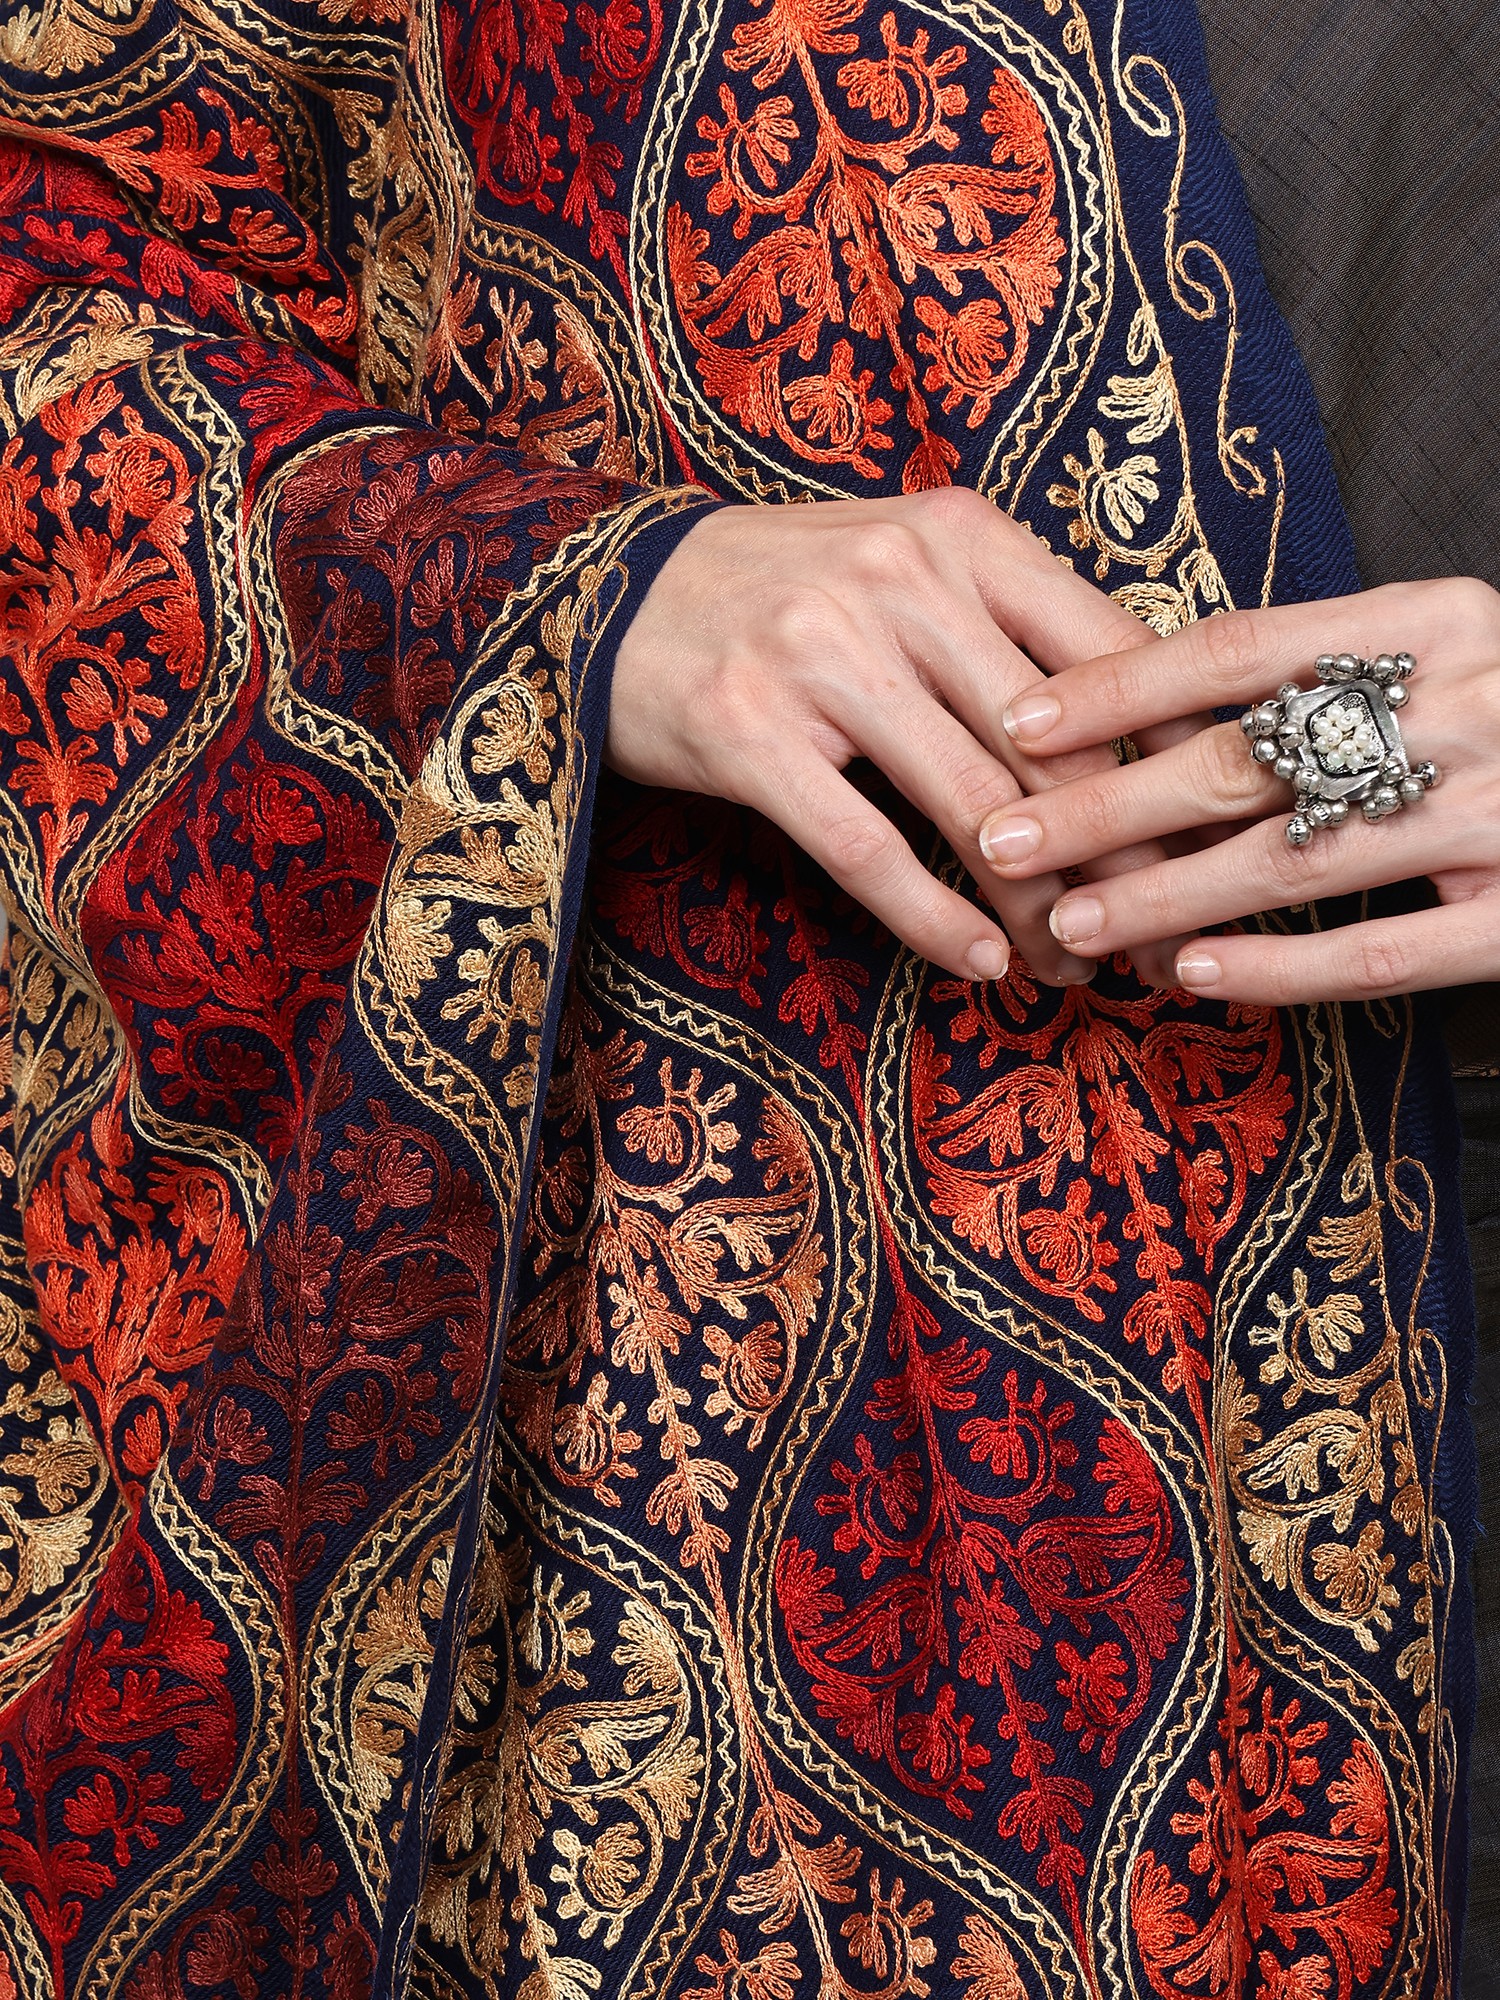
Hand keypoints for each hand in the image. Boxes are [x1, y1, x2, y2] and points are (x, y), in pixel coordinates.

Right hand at [609, 489, 1169, 984]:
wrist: (611, 592)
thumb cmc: (784, 592)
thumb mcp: (908, 566)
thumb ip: (1012, 623)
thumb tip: (1144, 724)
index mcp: (960, 536)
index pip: (1110, 653)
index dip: (1176, 756)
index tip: (1214, 836)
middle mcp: (899, 583)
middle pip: (1057, 748)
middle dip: (1126, 858)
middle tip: (1161, 933)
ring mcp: (820, 657)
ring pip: (977, 809)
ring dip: (1041, 908)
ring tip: (1079, 968)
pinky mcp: (750, 735)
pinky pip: (869, 850)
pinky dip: (937, 921)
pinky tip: (985, 964)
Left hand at [971, 577, 1499, 1002]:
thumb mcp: (1445, 647)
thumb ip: (1326, 666)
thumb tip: (1144, 707)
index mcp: (1434, 617)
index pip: (1239, 645)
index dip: (1118, 687)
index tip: (1016, 720)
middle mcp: (1464, 704)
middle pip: (1246, 758)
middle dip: (1107, 805)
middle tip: (1001, 838)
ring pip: (1296, 862)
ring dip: (1169, 897)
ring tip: (1073, 921)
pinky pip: (1381, 949)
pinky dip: (1280, 967)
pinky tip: (1196, 979)